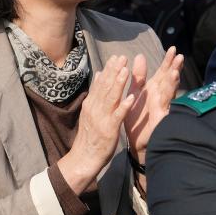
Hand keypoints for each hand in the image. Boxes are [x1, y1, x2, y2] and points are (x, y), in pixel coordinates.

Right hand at [58, 56, 135, 194]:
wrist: (84, 157)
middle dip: (115, 71)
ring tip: (126, 71)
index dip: (109, 69)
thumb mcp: (90, 111)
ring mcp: (101, 118)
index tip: (117, 57)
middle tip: (122, 57)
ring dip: (119, 84)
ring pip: (111, 98)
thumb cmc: (90, 135)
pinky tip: (131, 98)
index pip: (101, 83)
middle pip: (105, 87)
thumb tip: (100, 74)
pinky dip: (124, 106)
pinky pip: (117, 116)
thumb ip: (96, 93)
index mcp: (91, 103)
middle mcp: (95, 108)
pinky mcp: (109, 130)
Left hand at [123, 47, 183, 164]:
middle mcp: (160, 97)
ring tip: (175, 71)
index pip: (163, 72)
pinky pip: (163, 109)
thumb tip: (140, 56)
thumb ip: (138, 76)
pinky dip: (166, 102)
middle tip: (179, 56)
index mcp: (154, 89)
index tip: (172, 48)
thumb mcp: (135, 93)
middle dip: (174, 69)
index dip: (168, 61)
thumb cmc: (137, 118)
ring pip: (168, 93)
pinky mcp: (160, 119)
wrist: (135, 142)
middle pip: (169, 80)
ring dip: (172, 84)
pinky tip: (167, 96)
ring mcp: (162, 108)